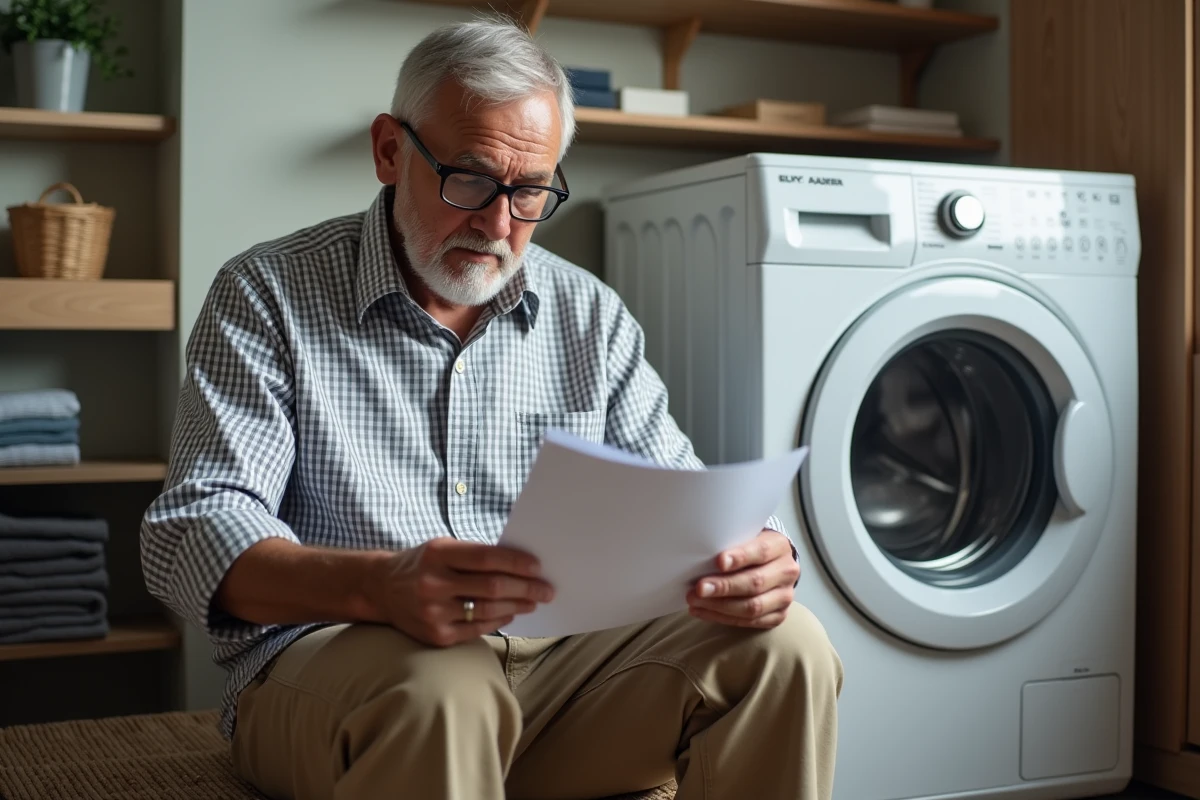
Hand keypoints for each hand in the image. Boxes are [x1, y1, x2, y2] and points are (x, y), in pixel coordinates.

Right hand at [367, 537, 554, 646]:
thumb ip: (475, 555)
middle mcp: (433, 584)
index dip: (516, 563)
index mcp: (437, 555)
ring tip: (533, 601)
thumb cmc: (422, 564)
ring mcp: (434, 613)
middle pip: (491, 587)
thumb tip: (520, 565)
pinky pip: (477, 629)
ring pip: (488, 610)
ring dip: (517, 605)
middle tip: (546, 589)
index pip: (486, 558)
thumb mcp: (442, 548)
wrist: (381, 588)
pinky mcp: (436, 635)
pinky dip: (499, 619)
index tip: (538, 567)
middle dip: (525, 588)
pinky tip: (511, 612)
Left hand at [687, 529, 799, 628]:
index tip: (718, 561)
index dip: (740, 557)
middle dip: (724, 586)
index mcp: (780, 546)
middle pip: (755, 582)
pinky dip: (722, 618)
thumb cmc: (750, 547)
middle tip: (699, 588)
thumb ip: (730, 542)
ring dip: (720, 606)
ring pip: (753, 607)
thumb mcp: (745, 535)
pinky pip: (750, 622)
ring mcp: (784, 596)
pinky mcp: (778, 615)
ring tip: (695, 601)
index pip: (761, 551)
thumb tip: (700, 554)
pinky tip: (703, 611)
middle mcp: (787, 572)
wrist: (771, 563)